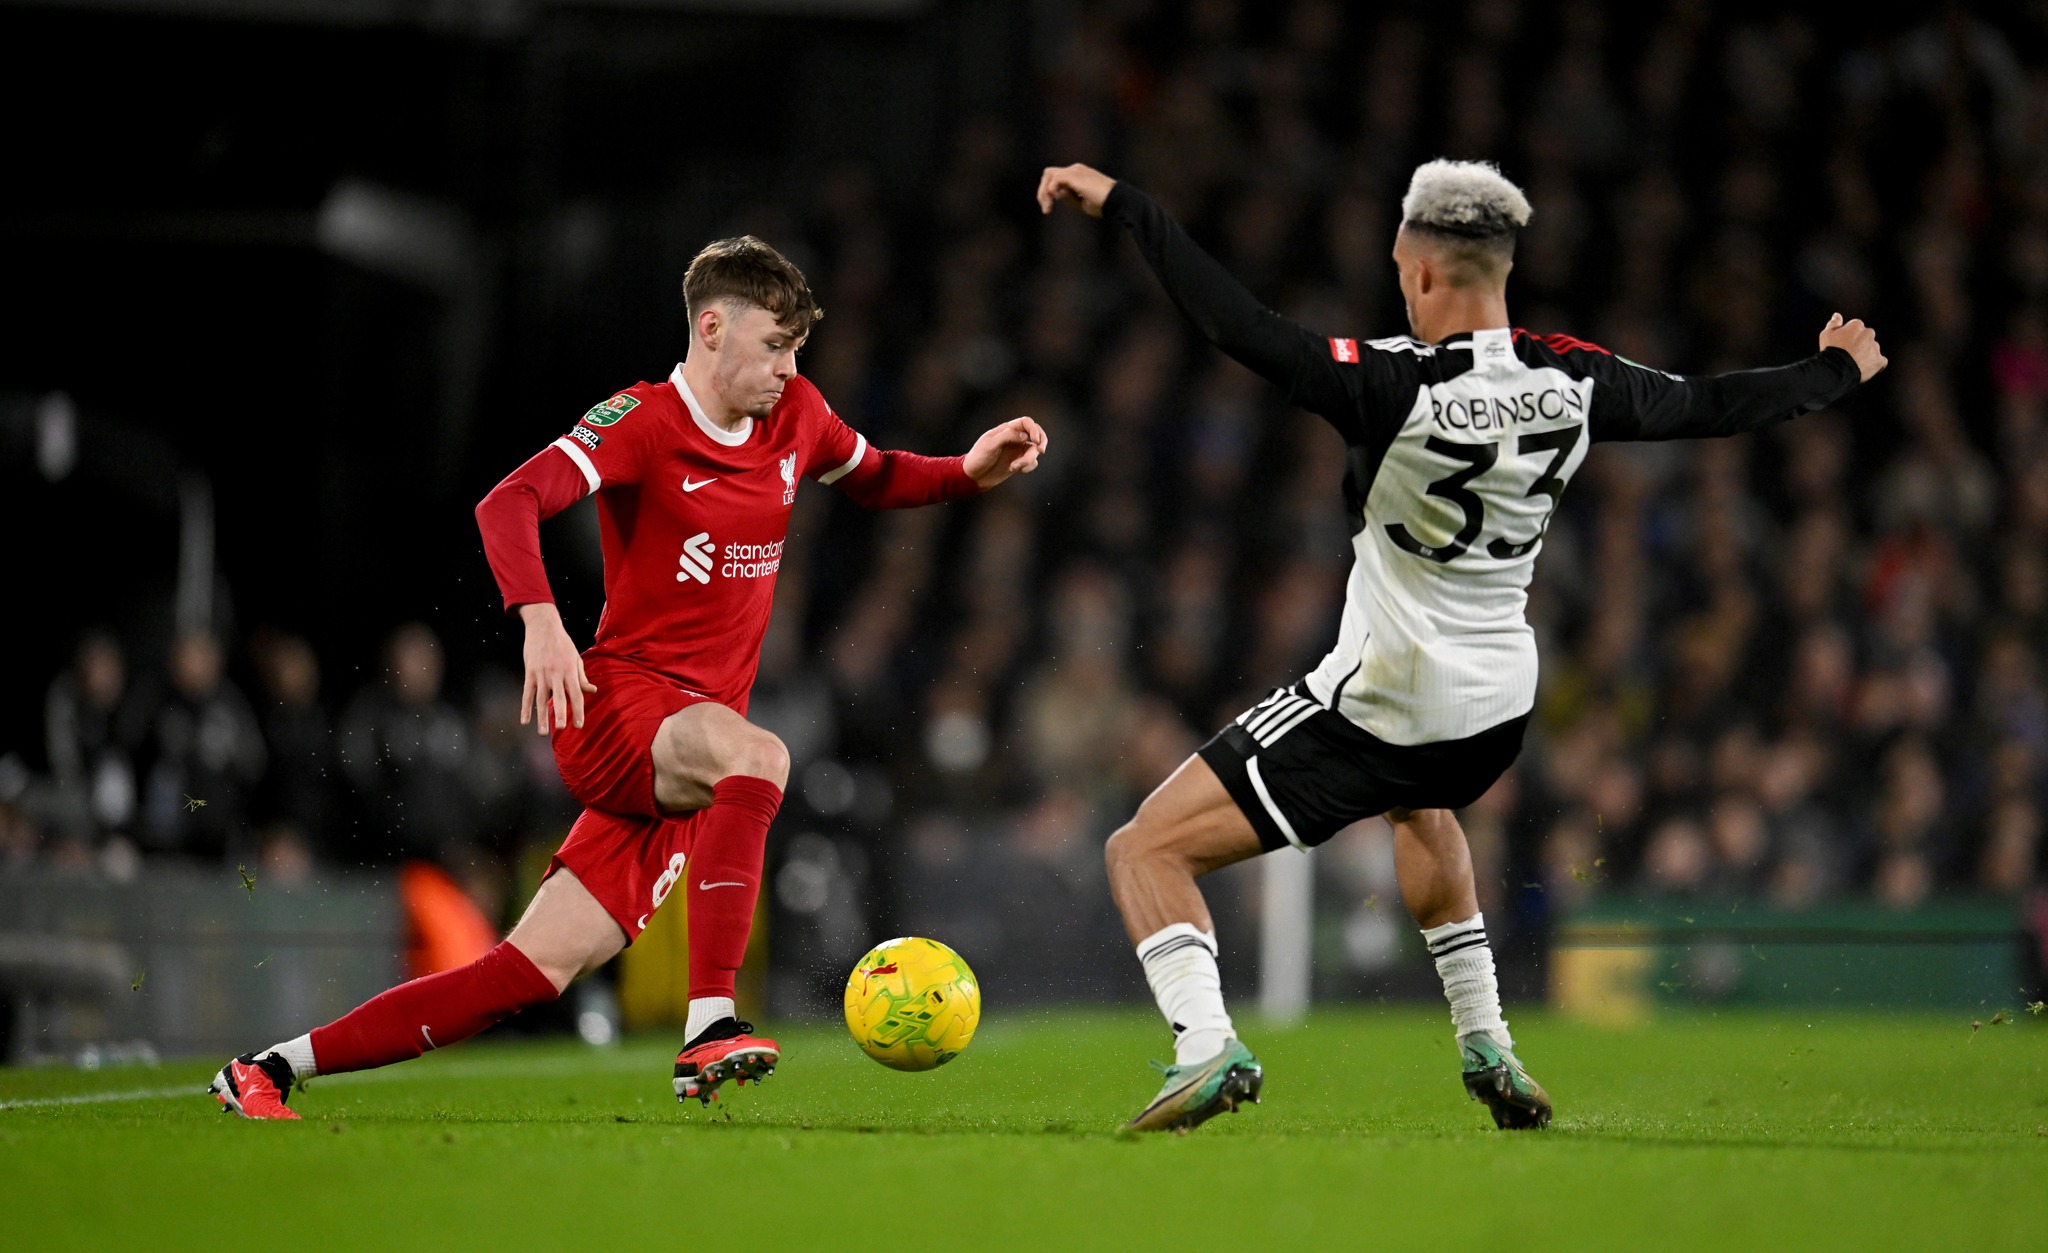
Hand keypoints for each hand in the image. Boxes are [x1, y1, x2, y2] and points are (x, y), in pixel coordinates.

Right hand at [519, 603, 595, 735]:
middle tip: (562, 729)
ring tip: (542, 732)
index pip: (576, 694)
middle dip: (560, 713)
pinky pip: (527, 693)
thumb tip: (592, 691)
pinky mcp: (529, 672)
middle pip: (559, 697)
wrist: (543, 627)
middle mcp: (556, 673)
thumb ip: (581, 677)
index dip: (578, 710)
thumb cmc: (563, 644)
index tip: (579, 725)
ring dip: (541, 716)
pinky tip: (525, 721)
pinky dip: (525, 707)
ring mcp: (541, 673)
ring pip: (541, 698)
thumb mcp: (575, 658)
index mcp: (570, 670)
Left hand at [963, 416, 1048, 488]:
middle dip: (1042, 441)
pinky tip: (1016, 470)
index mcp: (1006, 430)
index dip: (1034, 429)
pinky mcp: (1018, 463)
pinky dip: (1028, 467)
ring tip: (1015, 467)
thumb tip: (1025, 435)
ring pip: (1034, 450)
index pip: (1026, 423)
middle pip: (1036, 434)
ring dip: (1029, 459)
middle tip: (1041, 450)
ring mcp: (1017, 451)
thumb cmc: (978, 457)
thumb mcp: (989, 444)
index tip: (1036, 441)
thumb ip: (1007, 436)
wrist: (973, 476)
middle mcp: (1014, 438)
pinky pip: (1032, 462)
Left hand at [1036, 164, 1116, 217]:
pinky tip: (1055, 201)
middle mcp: (1075, 169)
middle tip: (1046, 209)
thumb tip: (1056, 194)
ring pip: (1049, 175)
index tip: (1049, 209)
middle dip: (1043, 192)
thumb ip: (1069, 198)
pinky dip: (1051, 190)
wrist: (1117, 200)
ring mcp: (1075, 171)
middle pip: (1049, 174)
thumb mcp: (1082, 202)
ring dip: (1044, 192)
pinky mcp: (1076, 176)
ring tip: (1047, 208)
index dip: (1048, 193)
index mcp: (1078, 174)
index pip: (1055, 178)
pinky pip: (1056, 179)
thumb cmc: (1103, 204)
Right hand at [1818, 313, 1886, 381]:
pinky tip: (1864, 368)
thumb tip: (1837, 315)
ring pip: (1873, 349)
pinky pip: (1880, 361)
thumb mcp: (1826, 334)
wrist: (1836, 369)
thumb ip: (1833, 323)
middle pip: (1866, 337)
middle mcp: (1869, 333)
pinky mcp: (1879, 360)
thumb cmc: (1830, 351)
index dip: (1849, 337)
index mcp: (1857, 325)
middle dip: (1860, 344)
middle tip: (1849, 355)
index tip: (1842, 345)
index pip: (1856, 328)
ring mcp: (1875, 347)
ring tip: (1854, 364)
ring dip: (1866, 354)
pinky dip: (1874, 364)